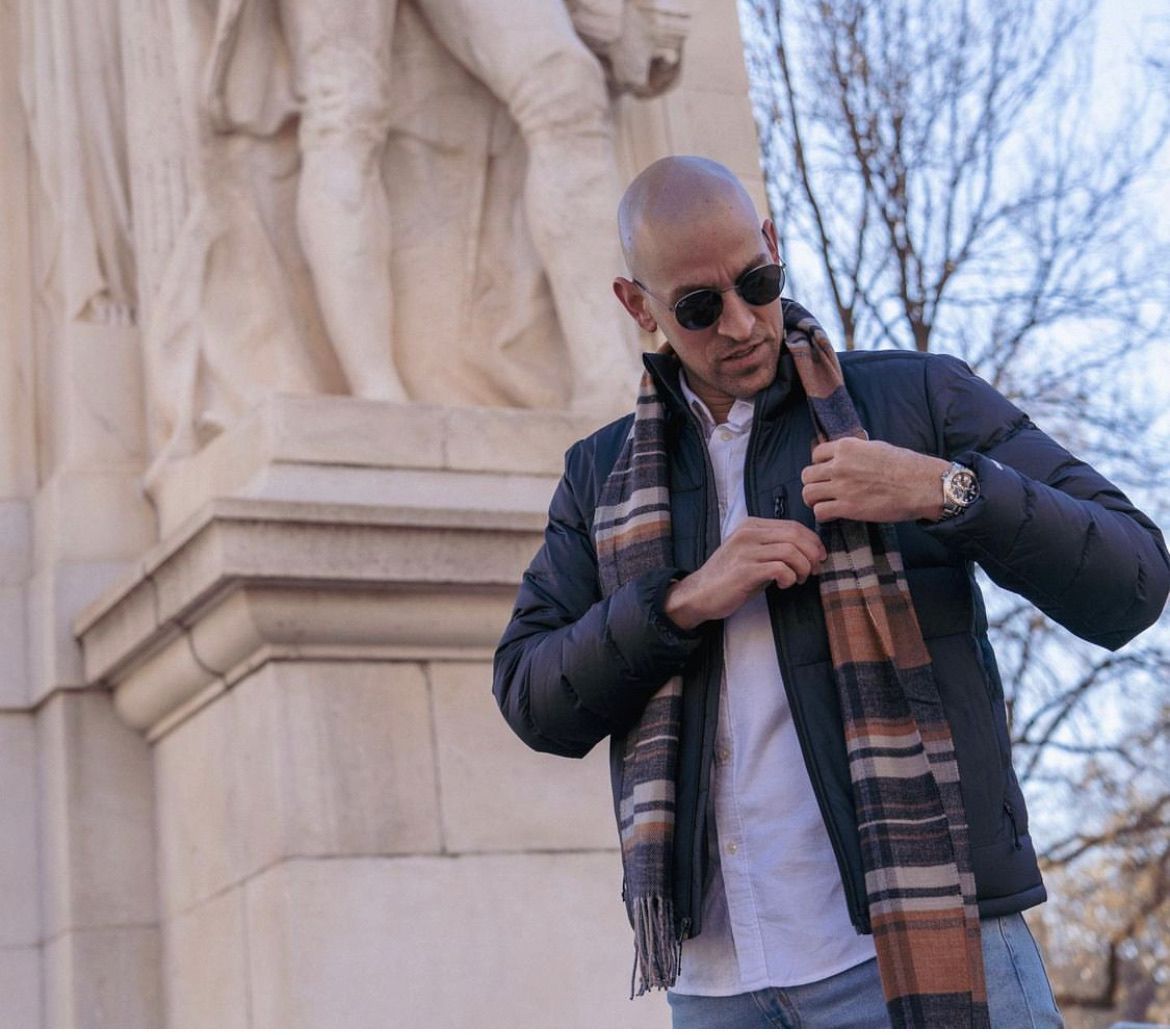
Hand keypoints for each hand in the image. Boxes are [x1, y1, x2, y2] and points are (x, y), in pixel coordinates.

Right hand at [664, 518, 825, 629]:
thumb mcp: (752, 555)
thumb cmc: (730, 577)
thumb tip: (809, 551)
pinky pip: (779, 568)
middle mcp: (748, 533)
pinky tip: (785, 584)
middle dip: (812, 554)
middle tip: (814, 570)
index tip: (819, 557)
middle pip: (795, 535)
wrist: (700, 594)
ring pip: (791, 551)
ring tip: (799, 579)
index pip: (793, 525)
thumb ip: (774, 547)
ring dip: (803, 567)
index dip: (812, 541)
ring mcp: (745, 551)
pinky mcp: (744, 570)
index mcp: (751, 525)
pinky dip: (789, 577)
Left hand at [800, 438, 948, 523]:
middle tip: (823, 490)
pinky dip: (822, 515)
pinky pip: (819, 511)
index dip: (819, 465)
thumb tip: (843, 455)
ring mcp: (842, 487)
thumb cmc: (905, 466)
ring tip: (824, 503)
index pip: (815, 454)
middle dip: (813, 483)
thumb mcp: (876, 447)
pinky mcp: (848, 507)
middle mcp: (840, 465)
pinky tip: (831, 515)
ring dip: (814, 500)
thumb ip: (855, 451)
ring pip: (808, 493)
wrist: (922, 485)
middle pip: (807, 475)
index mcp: (846, 447)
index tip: (826, 473)